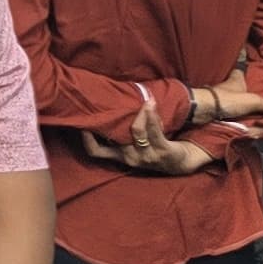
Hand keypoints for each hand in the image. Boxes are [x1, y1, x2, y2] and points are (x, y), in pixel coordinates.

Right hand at [75, 98, 210, 175]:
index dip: (86, 139)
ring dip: (139, 113)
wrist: (180, 163)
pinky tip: (151, 104)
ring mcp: (147, 155)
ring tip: (143, 100)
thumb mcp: (134, 146)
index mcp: (121, 156)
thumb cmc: (152, 149)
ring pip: (136, 131)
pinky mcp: (163, 150)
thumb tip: (107, 109)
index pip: (96, 152)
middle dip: (110, 122)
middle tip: (106, 104)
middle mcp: (131, 158)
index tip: (82, 122)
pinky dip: (151, 115)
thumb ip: (121, 134)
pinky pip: (154, 130)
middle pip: (115, 140)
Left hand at [206, 70, 262, 127]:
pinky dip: (233, 118)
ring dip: (241, 110)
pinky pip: (228, 113)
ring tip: (253, 117)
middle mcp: (227, 87)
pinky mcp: (214, 111)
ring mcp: (220, 99)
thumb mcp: (254, 102)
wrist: (202, 110)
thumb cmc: (227, 99)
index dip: (247, 75)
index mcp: (235, 79)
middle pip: (239, 90)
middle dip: (247, 97)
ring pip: (233, 103)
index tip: (255, 81)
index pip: (241, 73)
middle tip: (259, 105)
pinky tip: (241, 123)